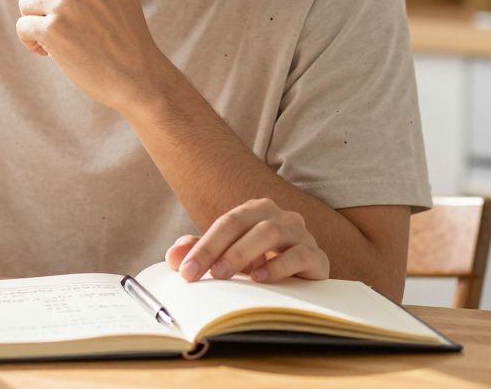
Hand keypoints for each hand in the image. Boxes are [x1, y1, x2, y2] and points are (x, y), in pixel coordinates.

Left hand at [5, 0, 166, 111]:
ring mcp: (66, 4)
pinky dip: (31, 42)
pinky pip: (23, 26)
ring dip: (36, 24)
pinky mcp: (53, 29)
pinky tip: (50, 52)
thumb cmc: (126, 30)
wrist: (136, 74)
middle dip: (42, 5)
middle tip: (65, 26)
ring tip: (61, 40)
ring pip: (27, 4)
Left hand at [165, 198, 328, 283]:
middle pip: (245, 224)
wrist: (304, 277)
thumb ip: (201, 253)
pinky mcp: (317, 256)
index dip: (203, 246)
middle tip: (202, 274)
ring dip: (244, 254)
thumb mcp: (228, 258)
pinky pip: (300, 254)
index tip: (185, 271)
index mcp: (254, 211)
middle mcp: (278, 215)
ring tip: (224, 274)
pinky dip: (279, 266)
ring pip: (271, 233)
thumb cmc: (261, 263)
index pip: (225, 223)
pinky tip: (261, 278)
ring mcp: (300, 233)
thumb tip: (173, 255)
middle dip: (218, 249)